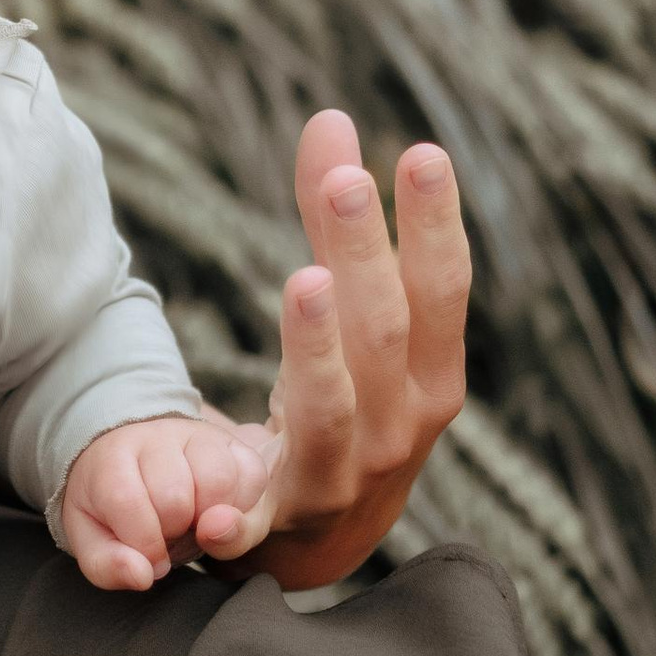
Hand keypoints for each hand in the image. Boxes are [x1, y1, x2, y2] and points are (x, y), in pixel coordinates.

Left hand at [61, 408, 282, 590]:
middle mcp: (153, 437)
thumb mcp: (95, 542)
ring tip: (194, 522)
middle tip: (168, 533)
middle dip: (174, 532)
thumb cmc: (114, 511)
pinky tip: (219, 511)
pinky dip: (243, 506)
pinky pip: (252, 475)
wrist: (143, 467)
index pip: (125, 500)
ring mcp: (196, 435)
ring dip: (211, 520)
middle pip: (175, 496)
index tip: (152, 560)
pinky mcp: (231, 442)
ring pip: (218, 480)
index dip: (144, 543)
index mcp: (110, 458)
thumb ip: (107, 565)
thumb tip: (141, 575)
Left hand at [240, 113, 469, 588]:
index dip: (432, 224)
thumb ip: (332, 224)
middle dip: (363, 256)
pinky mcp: (272, 525)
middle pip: (381, 333)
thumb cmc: (351, 399)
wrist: (326, 537)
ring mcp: (338, 481)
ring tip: (303, 281)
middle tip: (346, 181)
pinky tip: (214, 513)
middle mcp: (398, 430)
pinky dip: (236, 520)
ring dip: (317, 349)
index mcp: (429, 378)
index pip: (441, 292)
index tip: (419, 152)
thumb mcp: (351, 317)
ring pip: (330, 412)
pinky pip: (253, 522)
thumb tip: (330, 118)